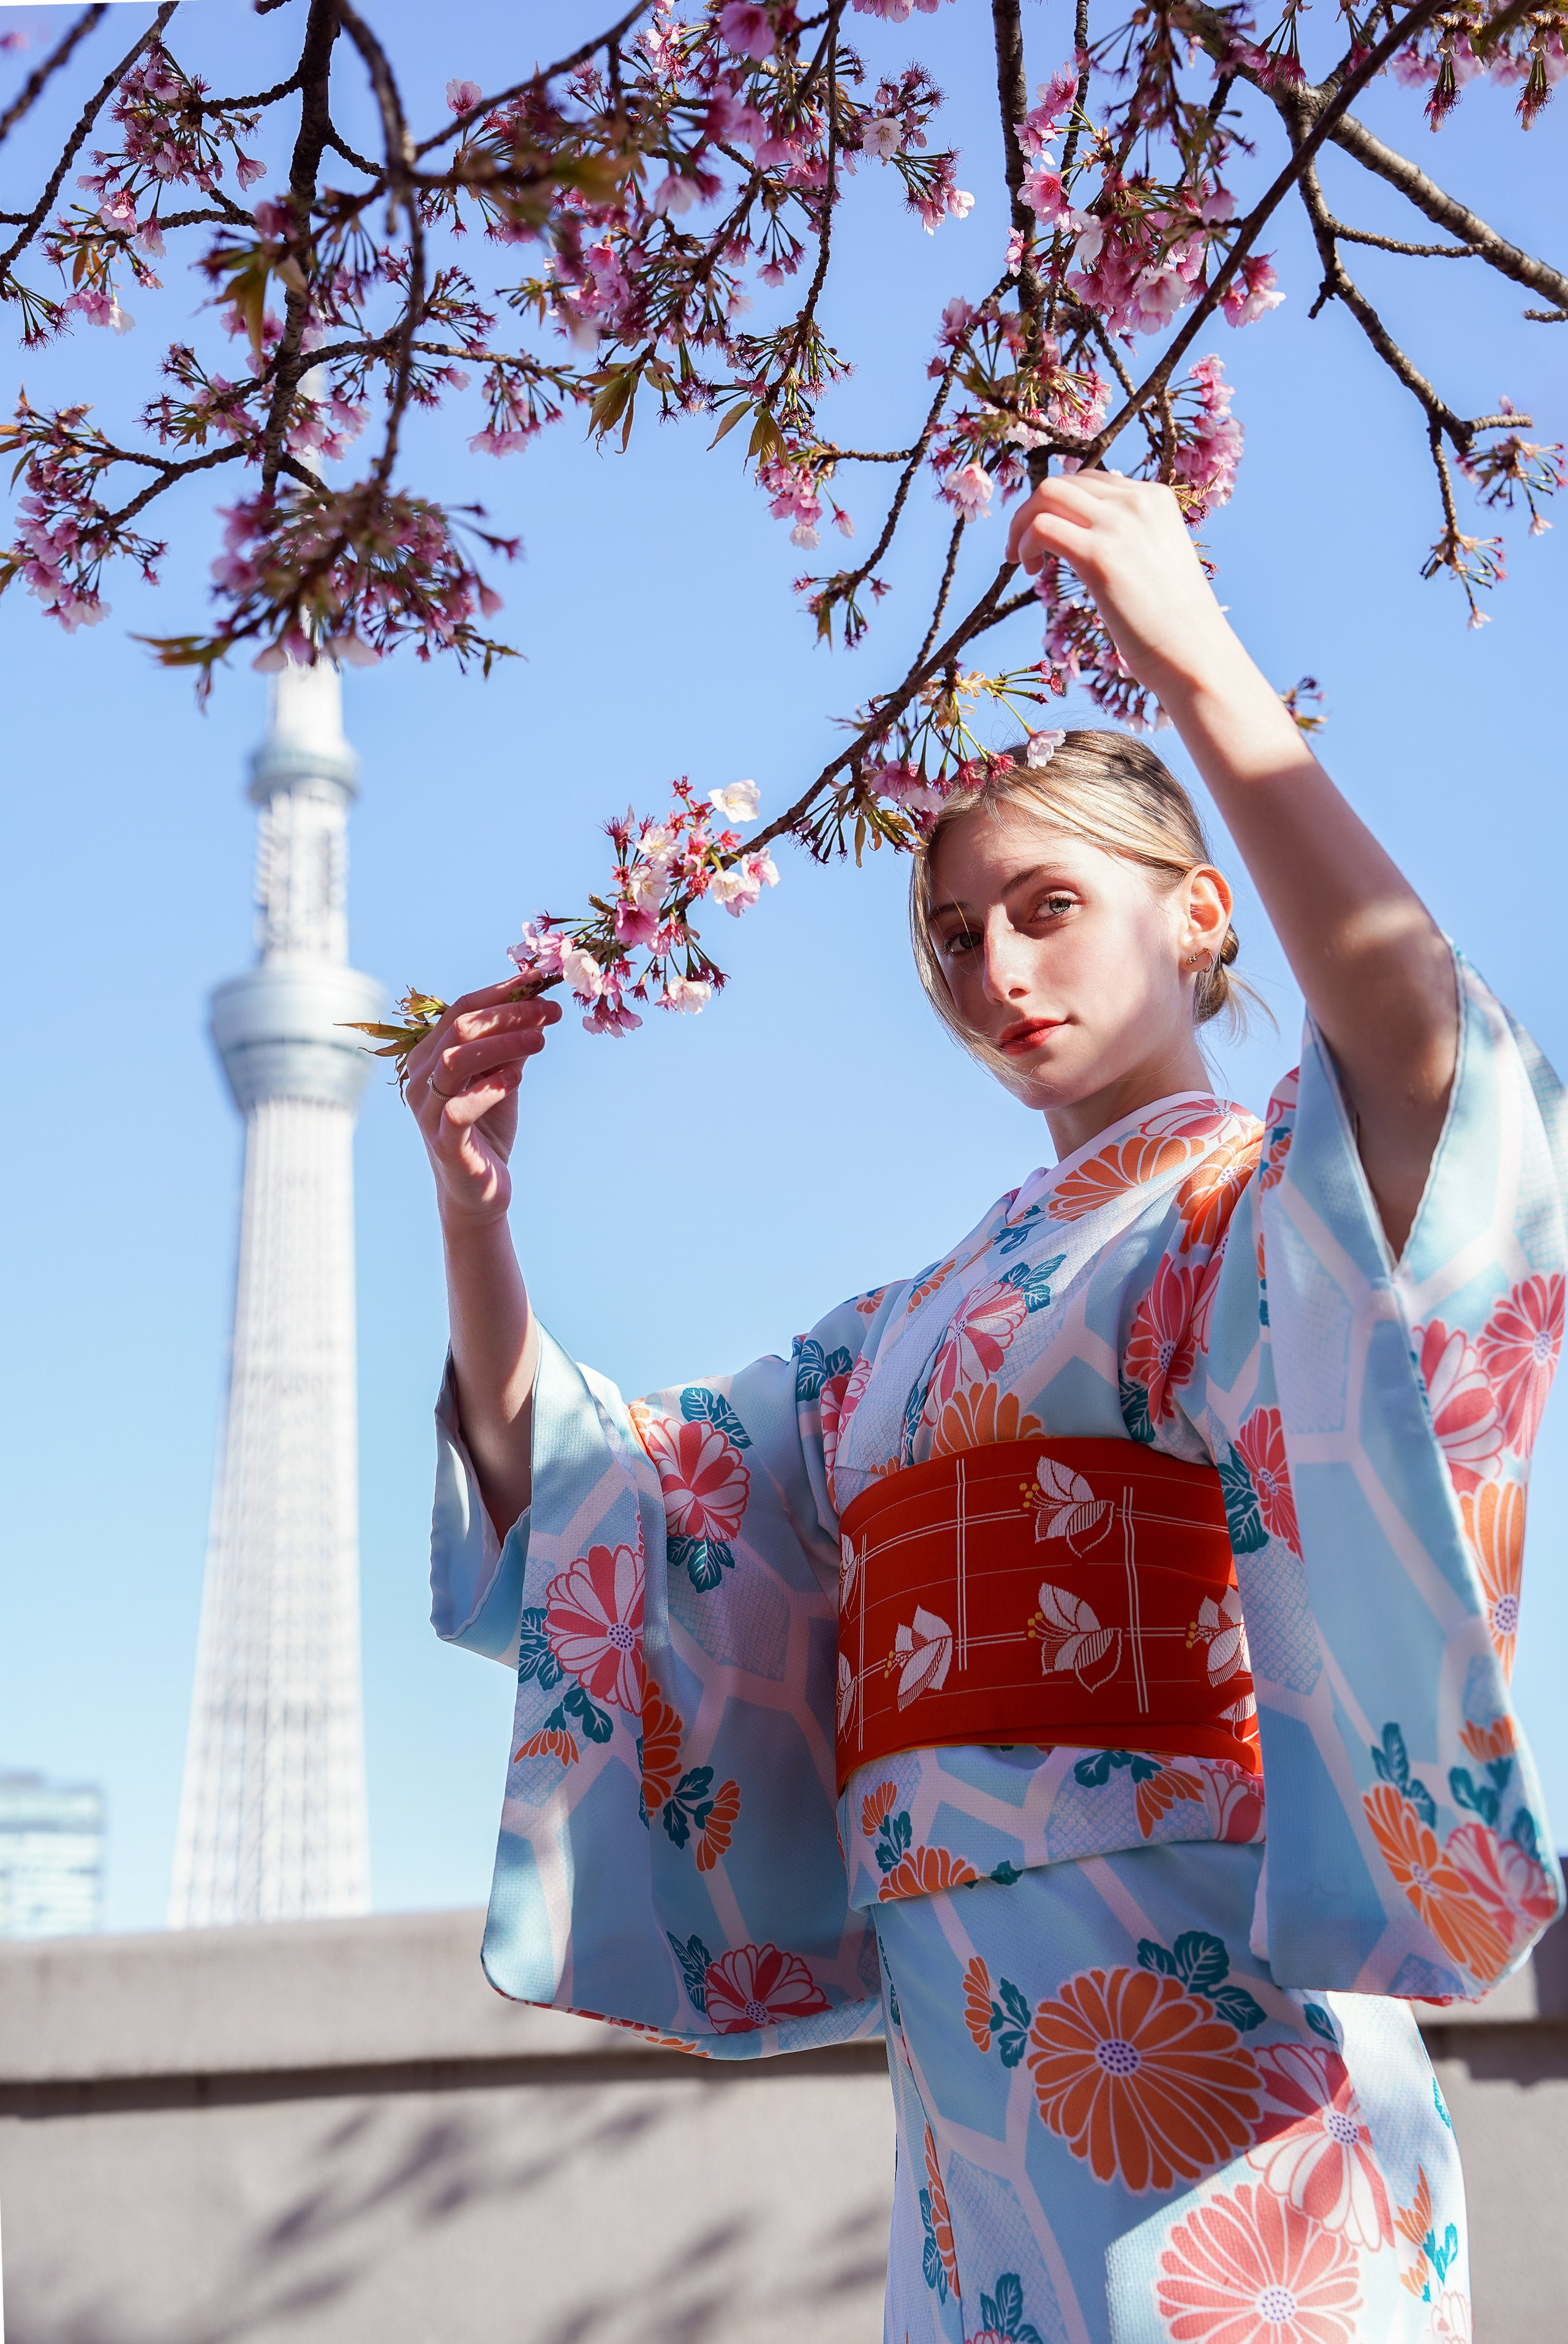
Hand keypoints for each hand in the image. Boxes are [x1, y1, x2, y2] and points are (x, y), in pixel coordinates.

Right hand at [405, 978, 560, 1228]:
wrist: (480, 1190)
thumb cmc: (488, 1128)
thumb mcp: (502, 1078)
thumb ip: (512, 1045)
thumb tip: (539, 1005)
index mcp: (431, 1055)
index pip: (462, 1009)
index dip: (501, 991)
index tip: (541, 980)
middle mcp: (421, 1079)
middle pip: (460, 1029)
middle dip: (508, 1014)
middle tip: (550, 1011)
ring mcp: (428, 1111)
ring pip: (455, 1061)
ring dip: (502, 1044)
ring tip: (540, 1041)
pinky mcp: (444, 1143)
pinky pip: (459, 1109)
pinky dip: (488, 1089)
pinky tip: (515, 1079)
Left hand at [1005, 471, 1238, 701]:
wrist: (1195, 654)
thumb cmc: (1176, 623)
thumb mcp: (1157, 560)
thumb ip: (1130, 538)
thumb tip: (1090, 537)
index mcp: (1155, 499)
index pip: (1089, 482)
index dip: (1059, 507)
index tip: (1049, 540)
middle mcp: (1137, 501)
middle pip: (1063, 482)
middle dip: (1032, 511)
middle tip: (1024, 552)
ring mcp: (1118, 525)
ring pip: (1047, 494)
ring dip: (1022, 525)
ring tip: (1023, 561)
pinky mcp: (1099, 555)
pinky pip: (1042, 527)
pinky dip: (1024, 543)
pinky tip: (1031, 572)